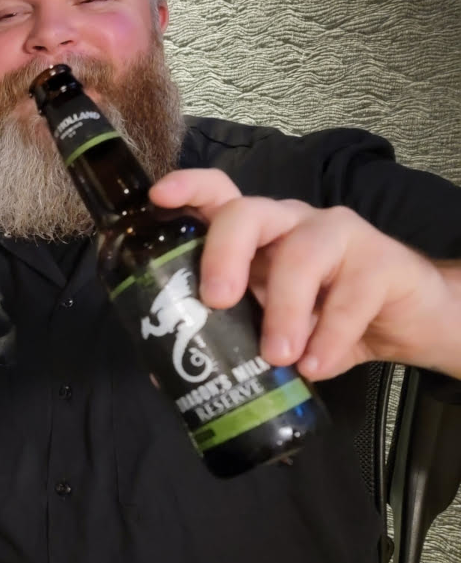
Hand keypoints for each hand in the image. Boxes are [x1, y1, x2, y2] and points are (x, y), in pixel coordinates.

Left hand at [151, 168, 460, 379]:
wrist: (403, 324)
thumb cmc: (320, 318)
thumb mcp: (265, 327)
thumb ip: (226, 339)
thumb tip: (165, 374)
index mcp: (253, 235)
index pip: (217, 194)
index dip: (188, 189)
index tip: (159, 198)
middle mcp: (289, 223)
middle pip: (248, 213)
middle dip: (224, 254)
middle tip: (216, 300)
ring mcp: (336, 236)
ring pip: (302, 254)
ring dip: (285, 309)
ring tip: (279, 357)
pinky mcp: (382, 261)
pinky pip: (352, 295)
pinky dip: (330, 336)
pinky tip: (315, 366)